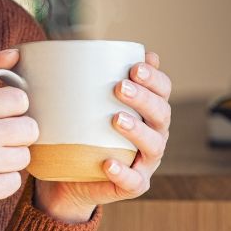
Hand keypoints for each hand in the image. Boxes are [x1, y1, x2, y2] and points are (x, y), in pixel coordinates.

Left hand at [33, 50, 172, 221]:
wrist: (67, 177)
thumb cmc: (79, 131)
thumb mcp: (81, 103)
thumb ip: (87, 78)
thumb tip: (79, 44)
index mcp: (147, 111)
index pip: (162, 90)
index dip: (155, 78)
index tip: (135, 66)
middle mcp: (153, 134)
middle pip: (161, 114)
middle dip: (144, 98)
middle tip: (120, 87)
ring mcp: (145, 162)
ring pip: (154, 146)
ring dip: (137, 131)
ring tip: (116, 119)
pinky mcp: (132, 185)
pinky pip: (133, 181)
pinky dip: (123, 172)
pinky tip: (109, 163)